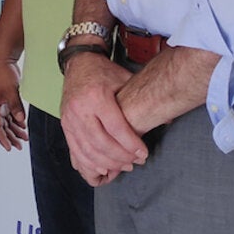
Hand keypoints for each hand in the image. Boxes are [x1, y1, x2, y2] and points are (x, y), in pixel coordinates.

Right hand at [0, 58, 27, 149]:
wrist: (4, 61)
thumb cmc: (2, 73)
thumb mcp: (10, 91)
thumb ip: (15, 106)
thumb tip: (20, 120)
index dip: (2, 138)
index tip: (8, 147)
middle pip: (2, 126)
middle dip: (10, 137)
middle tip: (18, 146)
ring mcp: (1, 103)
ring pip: (7, 121)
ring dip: (15, 129)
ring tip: (23, 137)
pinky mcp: (6, 99)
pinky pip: (11, 113)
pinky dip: (17, 120)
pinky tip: (22, 124)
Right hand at [60, 52, 146, 186]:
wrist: (79, 64)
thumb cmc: (104, 72)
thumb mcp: (124, 79)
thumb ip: (143, 98)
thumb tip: (168, 118)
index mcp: (96, 96)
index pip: (115, 128)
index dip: (130, 144)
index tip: (143, 154)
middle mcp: (80, 109)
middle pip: (101, 143)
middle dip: (121, 157)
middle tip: (135, 162)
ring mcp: (69, 119)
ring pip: (88, 151)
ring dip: (107, 164)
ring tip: (123, 166)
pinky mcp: (65, 126)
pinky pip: (76, 151)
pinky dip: (89, 164)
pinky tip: (102, 169)